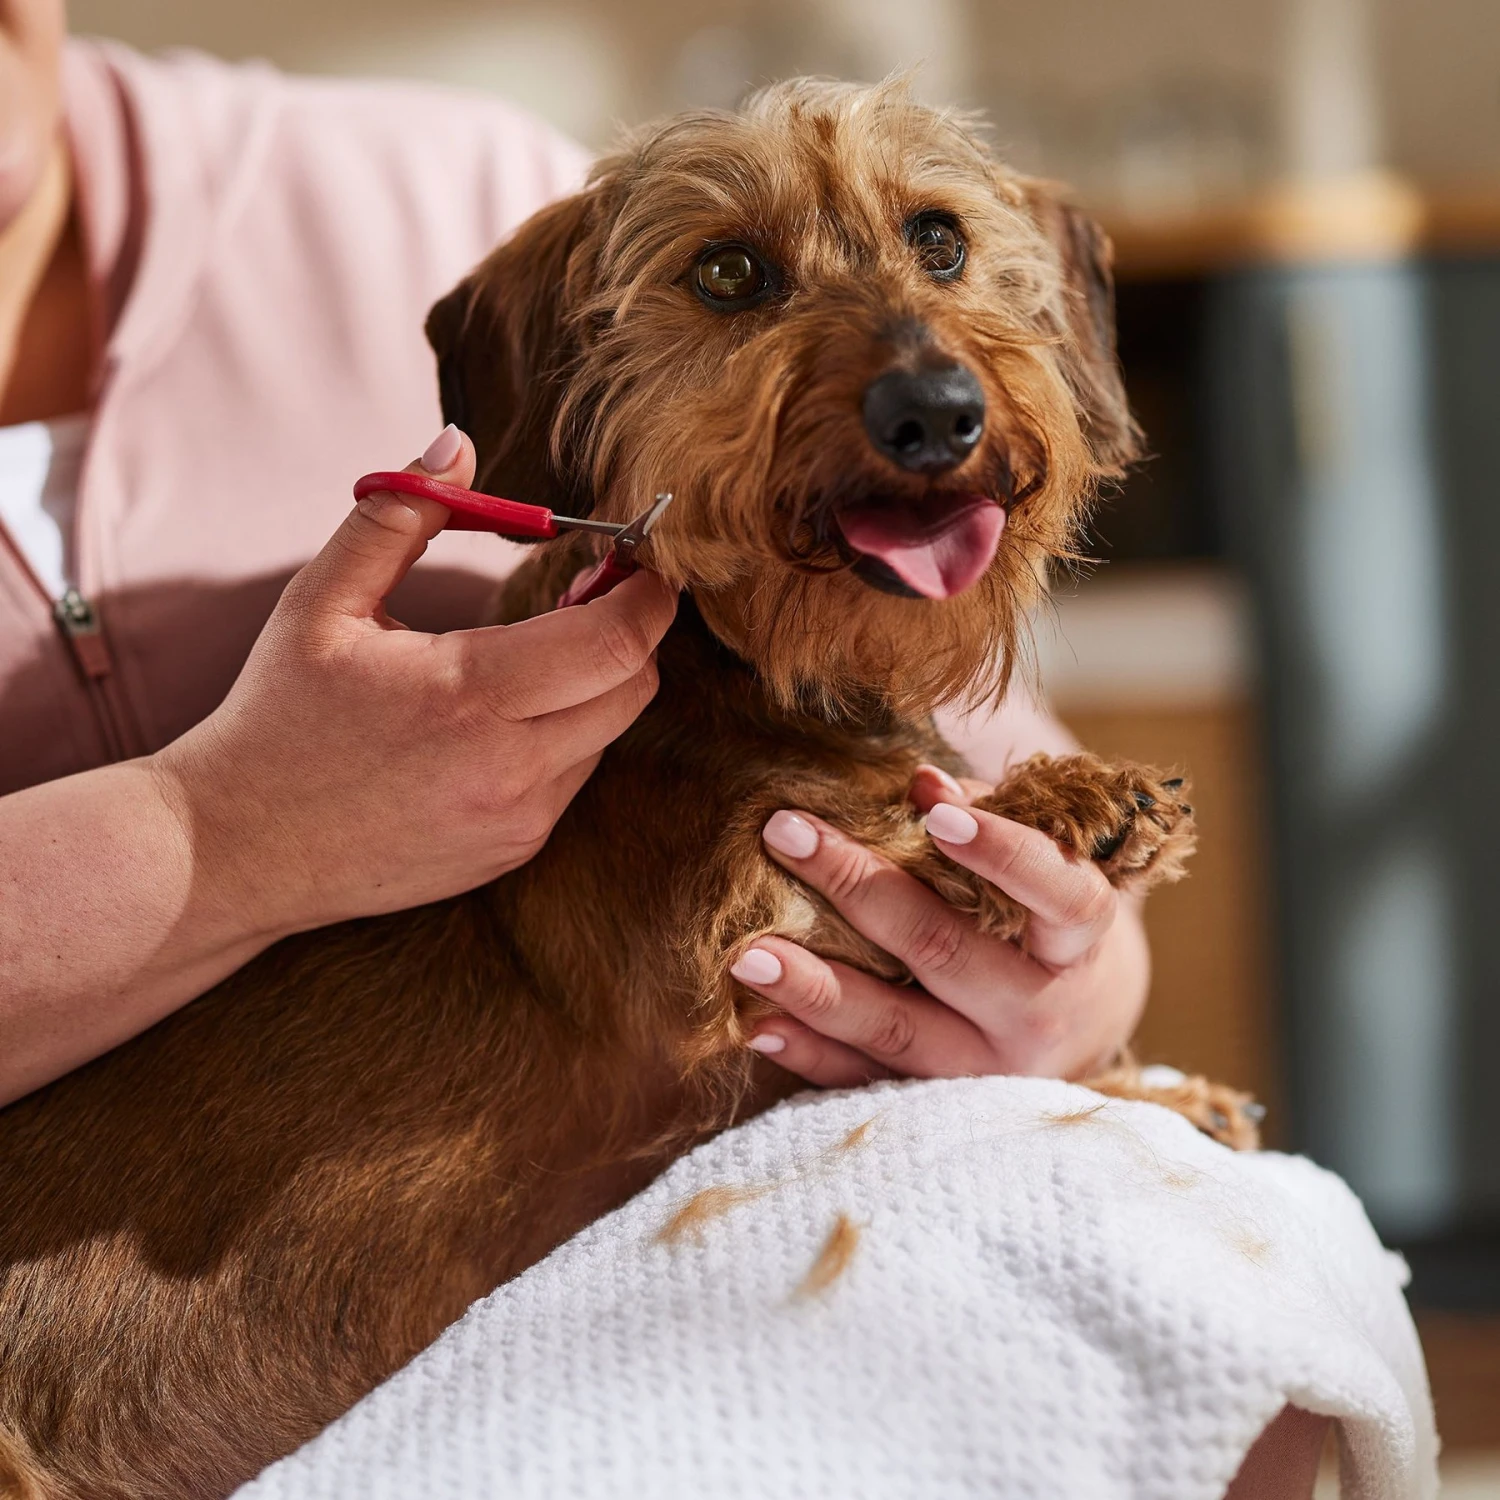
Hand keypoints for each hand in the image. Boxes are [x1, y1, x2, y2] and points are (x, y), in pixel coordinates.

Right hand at [153, 424, 677, 940]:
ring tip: (545, 645)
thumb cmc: (276, 717)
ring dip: (598, 682)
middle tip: (598, 588)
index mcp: (466, 696)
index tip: (641, 559)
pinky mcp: (513, 850)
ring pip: (608, 733)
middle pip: (634, 688)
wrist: (237, 849)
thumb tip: (457, 444)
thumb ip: (399, 516)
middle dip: (634, 631)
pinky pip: (573, 777)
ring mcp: (517, 820)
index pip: (614, 643)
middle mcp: (508, 769)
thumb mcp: (321, 602)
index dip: (646, 594)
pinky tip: (509, 710)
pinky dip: (565, 732)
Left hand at [730, 766, 1149, 1085]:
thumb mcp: (1043, 871)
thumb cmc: (1045, 921)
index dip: (1004, 854)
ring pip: (895, 1030)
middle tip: (784, 832)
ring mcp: (988, 1070)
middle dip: (859, 888)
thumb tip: (921, 783)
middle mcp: (1039, 1013)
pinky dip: (809, 1053)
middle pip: (944, 950)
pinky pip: (866, 1080)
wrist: (1077, 1033)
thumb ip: (986, 821)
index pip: (1059, 894)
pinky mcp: (941, 1103)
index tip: (937, 815)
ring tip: (748, 953)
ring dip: (816, 989)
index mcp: (1078, 944)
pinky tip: (756, 1023)